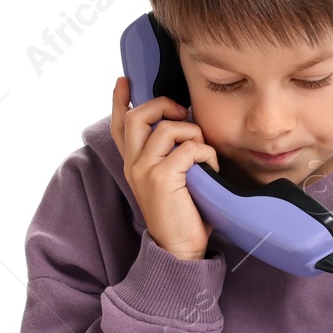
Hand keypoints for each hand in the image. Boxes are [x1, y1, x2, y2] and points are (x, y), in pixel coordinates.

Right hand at [109, 77, 217, 261]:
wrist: (179, 251)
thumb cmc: (183, 216)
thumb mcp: (172, 180)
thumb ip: (170, 156)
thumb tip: (185, 125)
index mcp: (134, 164)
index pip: (120, 125)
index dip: (120, 100)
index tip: (125, 81)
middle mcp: (134, 165)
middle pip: (138, 116)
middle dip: (163, 105)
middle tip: (182, 112)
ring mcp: (145, 170)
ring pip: (168, 129)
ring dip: (194, 134)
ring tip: (203, 153)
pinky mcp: (162, 178)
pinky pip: (190, 148)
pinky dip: (207, 154)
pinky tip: (212, 170)